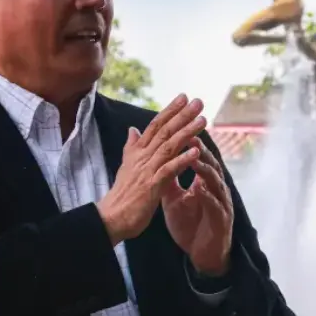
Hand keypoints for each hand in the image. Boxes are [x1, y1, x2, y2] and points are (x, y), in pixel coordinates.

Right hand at [96, 94, 206, 244]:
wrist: (112, 218)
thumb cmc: (122, 194)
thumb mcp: (126, 166)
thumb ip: (132, 146)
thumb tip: (132, 129)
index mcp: (137, 151)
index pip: (155, 125)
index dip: (170, 110)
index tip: (184, 97)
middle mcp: (142, 157)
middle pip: (164, 131)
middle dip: (182, 115)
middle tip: (199, 101)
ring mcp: (147, 170)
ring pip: (169, 146)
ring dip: (186, 132)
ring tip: (202, 120)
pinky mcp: (152, 186)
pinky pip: (169, 169)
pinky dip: (183, 160)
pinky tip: (196, 151)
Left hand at [162, 138, 232, 276]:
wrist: (202, 252)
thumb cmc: (191, 223)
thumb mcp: (174, 199)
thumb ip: (168, 178)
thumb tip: (156, 159)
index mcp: (205, 182)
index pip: (199, 158)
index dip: (191, 144)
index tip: (180, 129)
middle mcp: (216, 189)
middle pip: (210, 164)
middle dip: (202, 150)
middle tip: (192, 135)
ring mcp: (221, 203)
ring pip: (216, 182)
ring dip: (205, 169)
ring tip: (195, 158)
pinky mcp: (221, 220)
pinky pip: (215, 206)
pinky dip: (207, 196)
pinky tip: (199, 189)